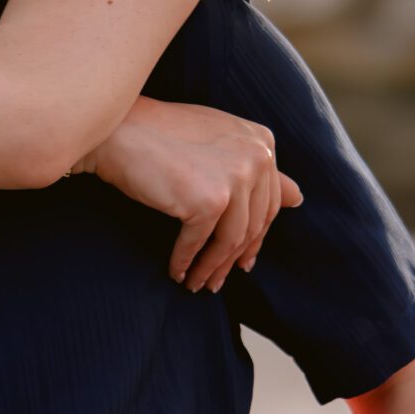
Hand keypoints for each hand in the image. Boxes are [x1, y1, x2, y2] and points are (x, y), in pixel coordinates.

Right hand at [80, 99, 300, 290]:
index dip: (255, 237)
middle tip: (217, 281)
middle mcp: (257, 157)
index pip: (269, 202)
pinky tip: (176, 273)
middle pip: (252, 225)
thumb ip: (257, 168)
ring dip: (211, 268)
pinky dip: (186, 263)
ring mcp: (235, 178)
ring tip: (196, 284)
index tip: (242, 261)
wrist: (115, 129)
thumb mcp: (219, 141)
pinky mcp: (208, 201)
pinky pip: (199, 244)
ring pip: (230, 241)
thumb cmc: (159, 133)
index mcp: (262, 141)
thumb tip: (299, 197)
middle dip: (234, 259)